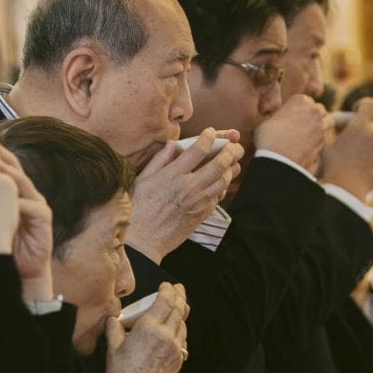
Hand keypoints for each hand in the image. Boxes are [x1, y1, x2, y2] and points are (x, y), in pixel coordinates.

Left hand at [0, 134, 54, 300]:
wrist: (14, 269)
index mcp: (4, 190)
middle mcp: (21, 192)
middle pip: (9, 164)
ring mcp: (34, 203)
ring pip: (22, 181)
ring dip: (8, 173)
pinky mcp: (43, 218)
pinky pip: (32, 206)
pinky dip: (20, 203)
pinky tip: (8, 198)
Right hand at [103, 282, 188, 372]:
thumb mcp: (112, 347)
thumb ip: (114, 329)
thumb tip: (113, 319)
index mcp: (149, 327)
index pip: (164, 301)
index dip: (167, 290)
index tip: (166, 285)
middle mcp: (166, 335)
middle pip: (178, 309)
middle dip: (179, 296)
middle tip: (178, 288)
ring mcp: (174, 347)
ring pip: (183, 323)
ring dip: (181, 312)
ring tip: (179, 305)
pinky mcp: (178, 359)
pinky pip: (182, 339)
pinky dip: (180, 329)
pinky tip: (176, 329)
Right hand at [126, 129, 243, 262]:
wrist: (143, 240)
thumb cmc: (138, 209)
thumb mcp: (142, 180)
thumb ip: (159, 160)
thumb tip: (172, 144)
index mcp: (172, 175)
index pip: (197, 150)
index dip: (208, 138)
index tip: (211, 132)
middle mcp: (188, 187)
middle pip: (218, 164)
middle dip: (229, 151)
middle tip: (234, 146)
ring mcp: (197, 202)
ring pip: (223, 181)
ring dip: (232, 169)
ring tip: (234, 162)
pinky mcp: (201, 215)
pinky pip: (218, 197)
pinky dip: (223, 187)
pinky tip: (222, 182)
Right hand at [253, 94, 330, 169]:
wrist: (278, 159)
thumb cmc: (268, 139)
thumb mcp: (268, 121)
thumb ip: (279, 117)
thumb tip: (280, 121)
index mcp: (300, 100)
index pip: (305, 100)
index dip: (299, 109)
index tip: (293, 116)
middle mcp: (313, 110)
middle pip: (319, 109)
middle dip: (313, 115)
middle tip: (302, 125)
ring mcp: (321, 125)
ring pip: (328, 120)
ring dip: (321, 125)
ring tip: (309, 133)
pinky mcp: (323, 141)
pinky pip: (324, 137)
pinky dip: (319, 139)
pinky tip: (307, 145)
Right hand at [320, 97, 372, 197]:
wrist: (347, 190)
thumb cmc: (332, 167)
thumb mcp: (325, 143)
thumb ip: (328, 127)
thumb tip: (328, 116)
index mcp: (360, 127)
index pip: (370, 105)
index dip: (362, 104)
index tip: (355, 109)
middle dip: (370, 116)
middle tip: (359, 123)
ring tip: (366, 135)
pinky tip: (372, 146)